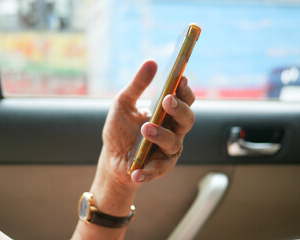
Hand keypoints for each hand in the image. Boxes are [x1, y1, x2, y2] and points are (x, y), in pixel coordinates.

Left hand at [72, 59, 195, 238]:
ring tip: (145, 129)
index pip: (184, 100)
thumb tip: (151, 62)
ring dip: (161, 135)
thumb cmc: (120, 129)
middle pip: (187, 120)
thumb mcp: (123, 104)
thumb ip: (137, 85)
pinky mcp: (160, 168)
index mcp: (167, 114)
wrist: (112, 158)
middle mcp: (173, 131)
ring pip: (174, 142)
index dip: (185, 90)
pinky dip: (147, 171)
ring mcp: (168, 150)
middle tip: (167, 101)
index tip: (180, 79)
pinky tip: (135, 171)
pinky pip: (158, 169)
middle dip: (179, 109)